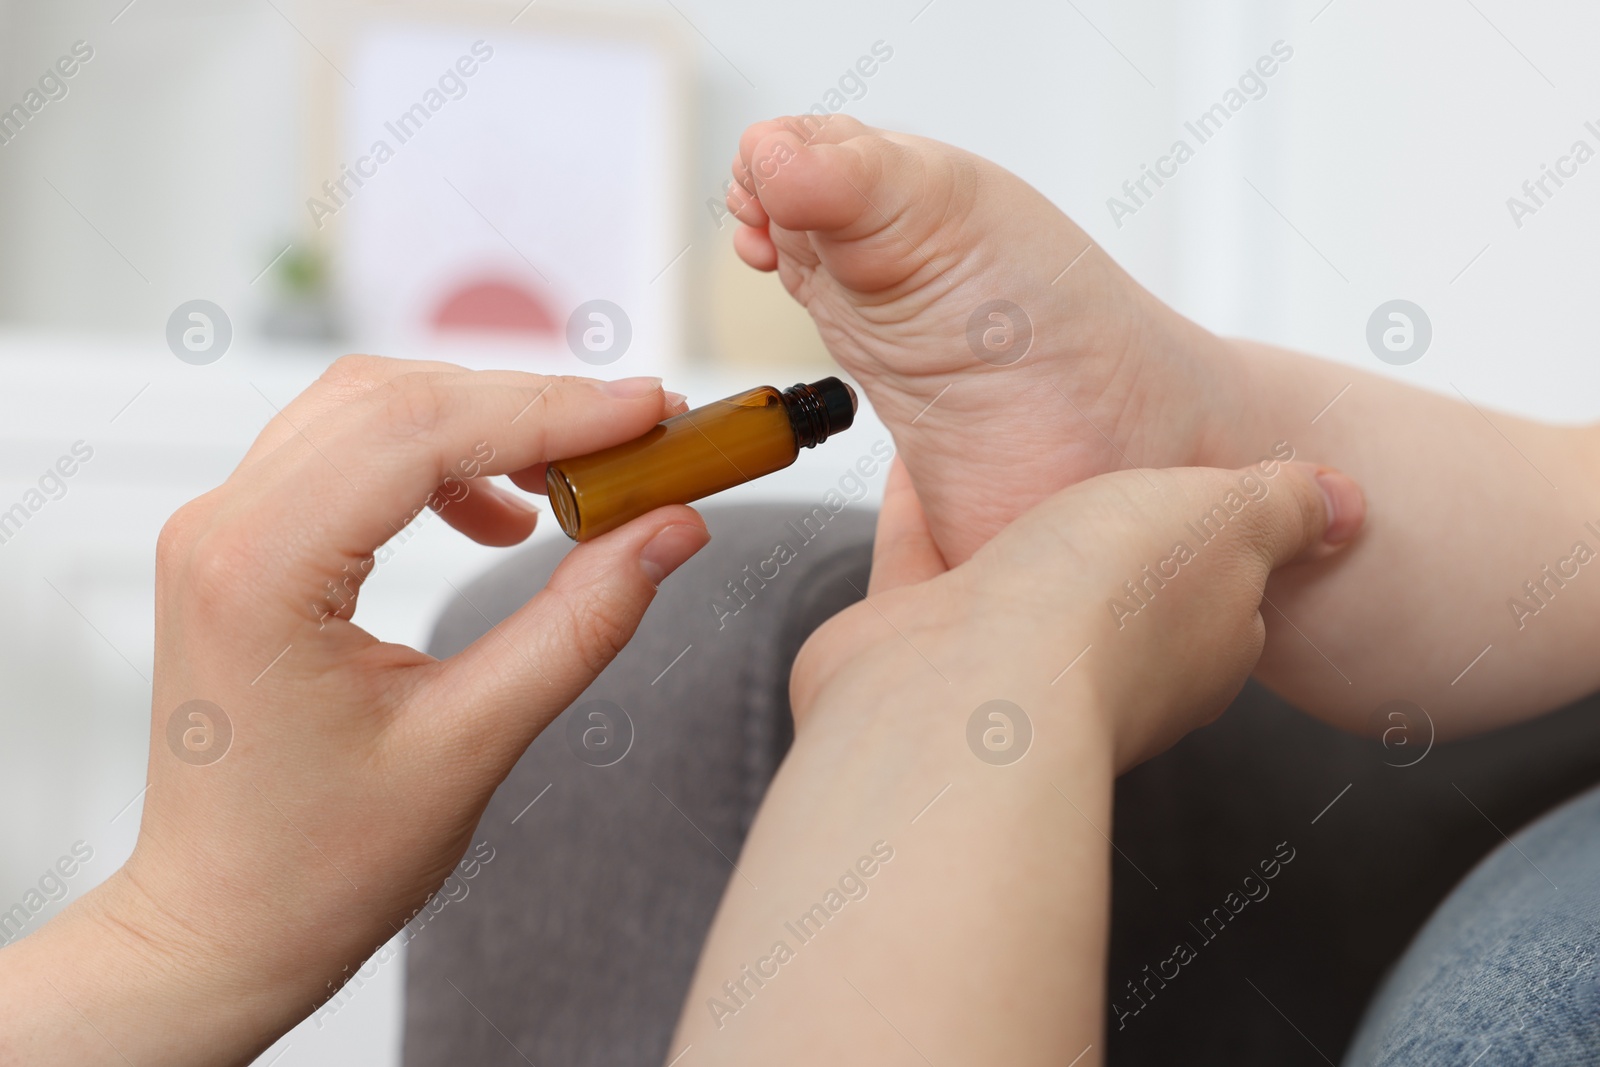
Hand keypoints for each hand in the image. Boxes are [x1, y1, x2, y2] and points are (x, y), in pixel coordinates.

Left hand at [1, 357, 708, 1066]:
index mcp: (260, 571)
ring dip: (485, 423)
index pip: (420, 431)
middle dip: (532, 405)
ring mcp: (223, 529)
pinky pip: (348, 454)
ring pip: (370, 409)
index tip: (652, 411)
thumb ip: (580, 623)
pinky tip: (500, 518)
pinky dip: (438, 459)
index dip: (551, 409)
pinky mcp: (243, 545)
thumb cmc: (319, 866)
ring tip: (579, 477)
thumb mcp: (472, 745)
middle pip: (396, 398)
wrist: (219, 926)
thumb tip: (671, 530)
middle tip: (641, 435)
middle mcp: (224, 527)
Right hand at [673, 456, 1362, 1064]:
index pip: (1223, 591)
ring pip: (1014, 577)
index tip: (1200, 482)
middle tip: (1093, 458)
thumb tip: (1342, 506)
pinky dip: (923, 517)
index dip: (1216, 534)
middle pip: (1110, 582)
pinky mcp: (924, 647)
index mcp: (1198, 645)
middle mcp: (1102, 662)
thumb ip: (1286, 507)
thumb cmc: (1099, 612)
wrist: (966, 688)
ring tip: (1004, 451)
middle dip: (1101, 526)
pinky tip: (919, 469)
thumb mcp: (1229, 519)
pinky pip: (925, 567)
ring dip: (1008, 520)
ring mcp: (1007, 659)